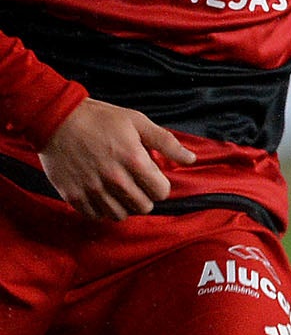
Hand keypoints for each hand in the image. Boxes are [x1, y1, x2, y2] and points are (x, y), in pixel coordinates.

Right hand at [39, 99, 193, 217]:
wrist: (56, 118)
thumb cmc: (100, 118)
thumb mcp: (137, 122)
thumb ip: (166, 142)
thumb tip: (191, 159)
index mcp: (133, 160)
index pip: (161, 192)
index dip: (159, 186)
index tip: (151, 177)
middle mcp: (114, 179)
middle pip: (143, 207)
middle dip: (144, 196)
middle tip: (136, 184)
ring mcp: (92, 189)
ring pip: (120, 215)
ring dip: (124, 205)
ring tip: (119, 191)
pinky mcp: (73, 195)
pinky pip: (95, 216)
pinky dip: (101, 209)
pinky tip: (101, 195)